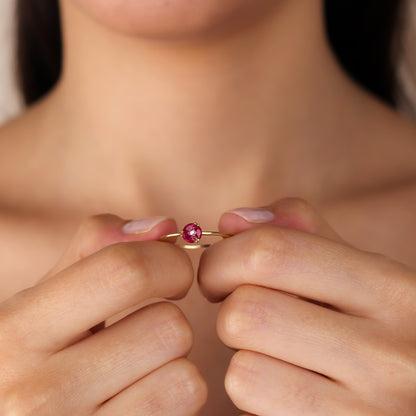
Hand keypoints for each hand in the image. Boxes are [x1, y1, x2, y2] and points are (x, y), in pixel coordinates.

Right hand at [0, 215, 206, 414]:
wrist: (18, 415)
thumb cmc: (37, 355)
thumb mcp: (47, 297)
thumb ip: (97, 250)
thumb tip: (165, 226)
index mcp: (19, 330)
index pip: (124, 271)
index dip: (169, 262)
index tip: (173, 274)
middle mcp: (38, 392)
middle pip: (168, 326)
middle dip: (168, 321)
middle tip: (145, 331)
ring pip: (184, 376)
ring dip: (173, 366)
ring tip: (137, 371)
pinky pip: (183, 410)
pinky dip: (176, 400)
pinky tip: (142, 399)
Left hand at [199, 198, 415, 415]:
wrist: (413, 394)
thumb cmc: (376, 328)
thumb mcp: (358, 275)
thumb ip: (300, 236)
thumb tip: (232, 219)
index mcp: (390, 290)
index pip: (272, 253)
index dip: (224, 257)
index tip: (219, 274)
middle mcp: (390, 353)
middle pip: (246, 311)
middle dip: (230, 311)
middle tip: (246, 316)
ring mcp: (371, 412)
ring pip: (243, 370)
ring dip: (244, 360)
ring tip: (275, 356)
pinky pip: (254, 411)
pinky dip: (255, 398)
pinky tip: (285, 391)